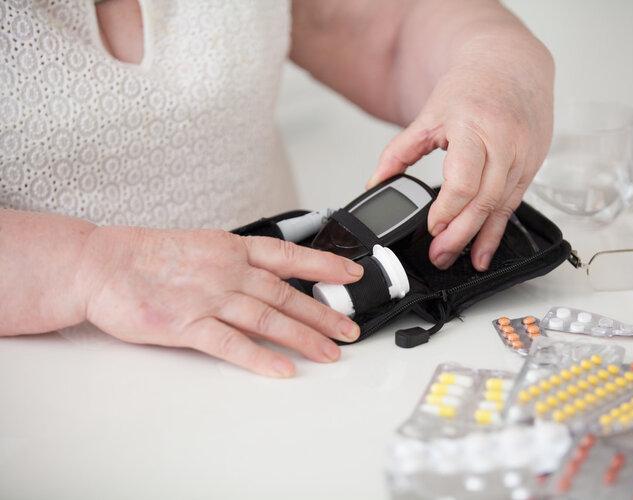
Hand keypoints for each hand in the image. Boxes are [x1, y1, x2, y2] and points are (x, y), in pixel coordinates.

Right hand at [76, 227, 363, 376]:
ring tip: (329, 354)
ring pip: (269, 318)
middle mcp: (227, 271)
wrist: (101, 263)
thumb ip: (234, 261)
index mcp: (232, 249)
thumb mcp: (201, 246)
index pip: (288, 255)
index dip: (323, 265)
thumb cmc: (146, 255)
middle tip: (349, 331)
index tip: (351, 274)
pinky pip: (231, 343)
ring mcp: (209, 297)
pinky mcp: (188, 325)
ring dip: (303, 337)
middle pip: (287, 295)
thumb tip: (265, 276)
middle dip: (323, 315)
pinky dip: (260, 358)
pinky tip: (283, 370)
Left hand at [368, 34, 553, 270]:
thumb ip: (400, 151)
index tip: (431, 229)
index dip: (446, 210)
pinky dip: (498, 229)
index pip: (463, 181)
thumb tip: (376, 183)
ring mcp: (522, 155)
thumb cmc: (472, 86)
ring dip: (480, 238)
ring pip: (501, 207)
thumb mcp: (429, 115)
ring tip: (461, 260)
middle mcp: (504, 142)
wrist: (511, 65)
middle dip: (460, 234)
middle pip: (483, 200)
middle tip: (439, 256)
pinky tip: (485, 250)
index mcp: (473, 126)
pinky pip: (514, 204)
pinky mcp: (533, 165)